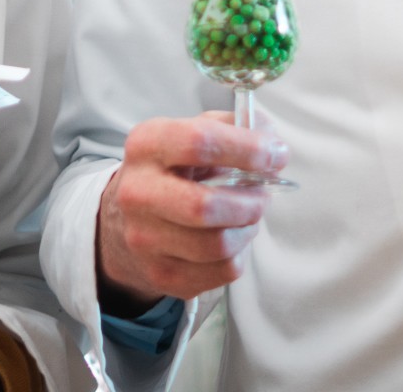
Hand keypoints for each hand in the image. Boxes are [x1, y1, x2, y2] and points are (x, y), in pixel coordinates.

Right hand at [96, 111, 284, 308]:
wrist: (126, 220)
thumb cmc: (173, 171)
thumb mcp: (193, 134)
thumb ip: (235, 128)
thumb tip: (274, 147)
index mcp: (147, 146)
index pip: (199, 142)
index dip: (246, 148)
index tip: (276, 154)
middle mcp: (137, 192)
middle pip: (205, 206)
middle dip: (249, 202)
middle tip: (262, 195)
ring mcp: (144, 238)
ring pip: (219, 244)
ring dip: (247, 228)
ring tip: (246, 215)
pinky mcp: (161, 274)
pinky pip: (222, 271)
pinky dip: (239, 253)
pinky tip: (231, 237)